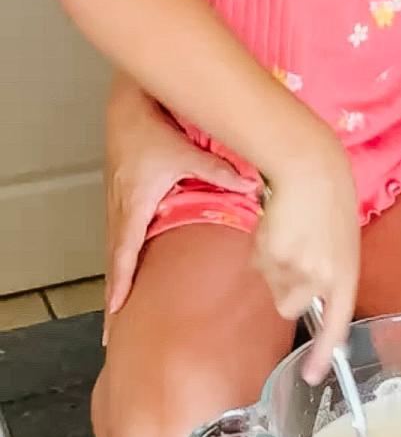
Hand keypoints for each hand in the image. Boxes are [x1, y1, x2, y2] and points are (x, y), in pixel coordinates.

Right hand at [104, 94, 251, 337]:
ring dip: (114, 279)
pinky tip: (125, 267)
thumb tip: (252, 185)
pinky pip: (117, 235)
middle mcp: (121, 208)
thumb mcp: (185, 151)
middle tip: (111, 330)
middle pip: (114, 262)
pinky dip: (117, 258)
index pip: (125, 255)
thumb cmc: (150, 128)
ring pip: (113, 249)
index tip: (116, 314)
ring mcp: (117, 202)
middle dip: (113, 297)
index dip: (121, 286)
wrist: (126, 106)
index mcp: (135, 204)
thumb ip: (219, 171)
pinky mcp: (120, 194)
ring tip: (116, 308)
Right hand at [255, 140, 359, 384]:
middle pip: (290, 306)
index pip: (337, 325)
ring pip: (272, 284)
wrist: (311, 169)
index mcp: (346, 275)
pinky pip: (258, 265)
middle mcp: (321, 278)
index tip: (311, 375)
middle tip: (297, 253)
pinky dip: (262, 251)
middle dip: (287, 287)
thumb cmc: (331, 200)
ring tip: (289, 234)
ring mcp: (294, 268)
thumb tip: (307, 293)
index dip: (322, 354)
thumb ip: (329, 272)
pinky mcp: (270, 255)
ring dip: (274, 267)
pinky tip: (277, 228)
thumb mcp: (344, 241)